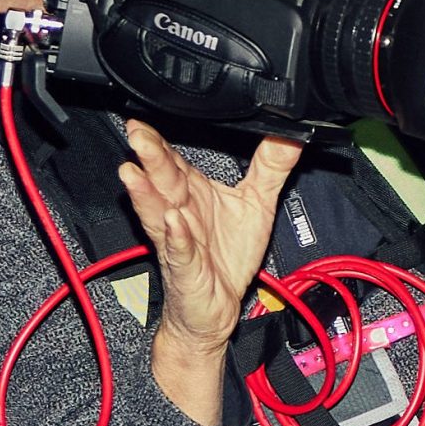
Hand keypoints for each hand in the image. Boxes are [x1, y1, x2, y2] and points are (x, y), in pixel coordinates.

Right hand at [116, 123, 301, 349]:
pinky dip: (176, 236)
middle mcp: (181, 213)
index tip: (145, 118)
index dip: (159, 140)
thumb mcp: (257, 204)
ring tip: (135, 172)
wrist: (216, 307)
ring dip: (147, 193)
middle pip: (163, 180)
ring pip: (160, 212)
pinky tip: (172, 220)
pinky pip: (180, 250)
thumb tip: (289, 132)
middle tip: (137, 134)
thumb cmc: (227, 256)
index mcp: (193, 194)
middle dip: (149, 157)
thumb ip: (271, 167)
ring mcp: (180, 241)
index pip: (174, 161)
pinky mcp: (187, 269)